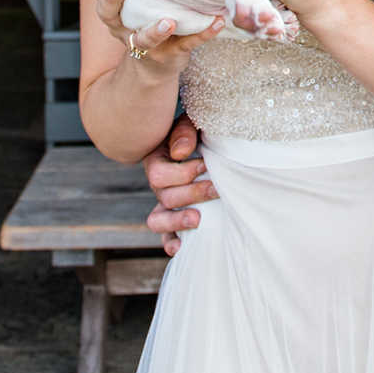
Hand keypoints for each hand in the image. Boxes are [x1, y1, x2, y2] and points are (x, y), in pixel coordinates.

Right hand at [77, 0, 224, 72]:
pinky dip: (203, 33)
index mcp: (114, 10)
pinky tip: (217, 21)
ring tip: (169, 20)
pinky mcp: (171, 53)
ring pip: (145, 38)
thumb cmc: (145, 19)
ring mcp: (147, 43)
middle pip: (109, 14)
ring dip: (156, 29)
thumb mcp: (133, 0)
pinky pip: (188, 44)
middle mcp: (123, 27)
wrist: (155, 67)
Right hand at [142, 115, 216, 255]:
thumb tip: (181, 152)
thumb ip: (184, 133)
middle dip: (192, 193)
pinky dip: (171, 242)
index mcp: (157, 161)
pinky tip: (180, 248)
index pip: (158, 174)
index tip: (205, 164)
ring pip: (157, 220)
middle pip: (165, 197)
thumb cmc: (196, 132)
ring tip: (197, 219)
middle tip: (216, 188)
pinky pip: (166, 235)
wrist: (203, 143)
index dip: (181, 173)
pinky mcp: (176, 216)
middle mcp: (158, 186)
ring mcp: (165, 204)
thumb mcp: (189, 124)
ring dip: (177, 221)